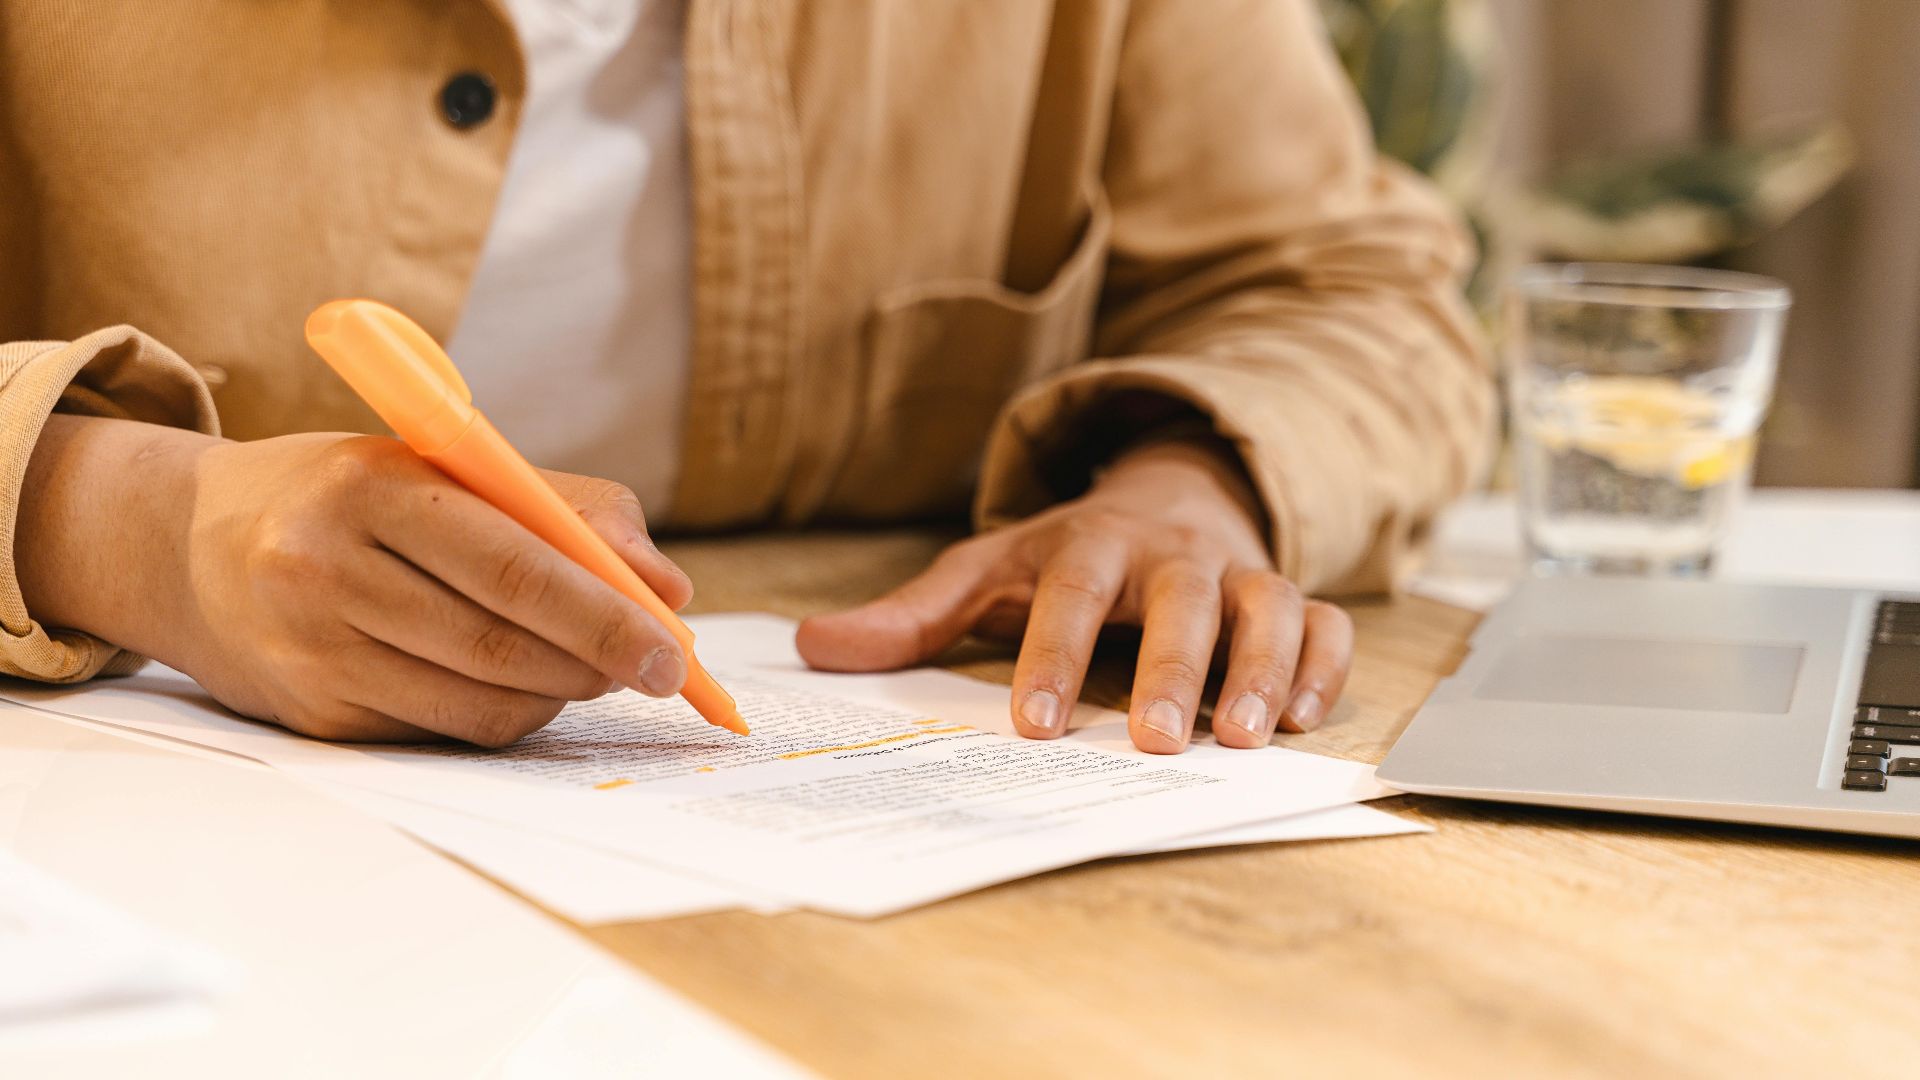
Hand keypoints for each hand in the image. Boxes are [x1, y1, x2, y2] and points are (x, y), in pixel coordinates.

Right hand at [20, 416, 690, 744]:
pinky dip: (505, 717)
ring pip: (479, 703)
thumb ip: (568, 510)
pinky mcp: (313, 717)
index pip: (515, 566)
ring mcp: (313, 652)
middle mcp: (328, 572)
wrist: (188, 542)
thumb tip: (668, 587)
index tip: (672, 646)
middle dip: (598, 663)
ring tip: (592, 669)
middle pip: (501, 644)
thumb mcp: (446, 465)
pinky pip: (442, 732)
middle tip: (658, 669)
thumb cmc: (349, 495)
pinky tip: (523, 687)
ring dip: (559, 695)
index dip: (606, 614)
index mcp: (371, 489)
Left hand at [796, 440, 1353, 752]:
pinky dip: (1324, 666)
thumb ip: (913, 616)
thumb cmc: (1070, 555)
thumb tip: (813, 646)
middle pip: (1182, 601)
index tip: (1035, 724)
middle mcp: (1172, 555)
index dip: (1055, 657)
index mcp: (1092, 545)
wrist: (1170, 495)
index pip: (1073, 596)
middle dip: (1172, 668)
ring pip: (1268, 606)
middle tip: (1155, 740)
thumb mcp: (990, 571)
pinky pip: (1325, 624)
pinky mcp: (1290, 596)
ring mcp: (1239, 573)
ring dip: (1261, 669)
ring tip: (1241, 738)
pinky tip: (1303, 719)